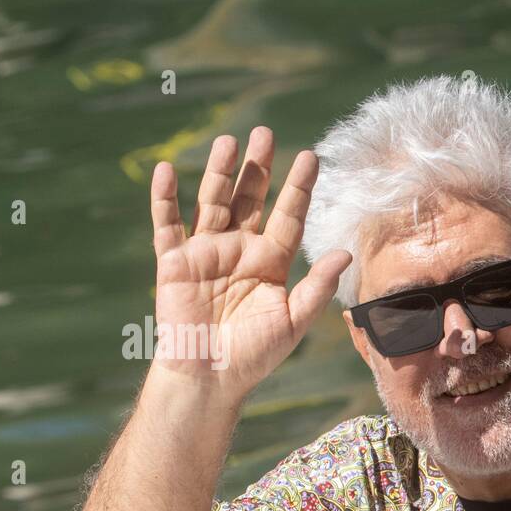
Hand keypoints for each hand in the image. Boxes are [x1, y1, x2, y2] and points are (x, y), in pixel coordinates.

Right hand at [150, 126, 351, 404]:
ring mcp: (206, 252)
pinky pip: (167, 224)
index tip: (311, 156)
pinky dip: (165, 198)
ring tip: (229, 141)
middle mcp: (239, 250)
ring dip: (219, 172)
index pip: (288, 217)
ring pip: (213, 202)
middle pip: (250, 199)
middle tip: (265, 133)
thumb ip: (317, 286)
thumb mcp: (293, 320)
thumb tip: (345, 251)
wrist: (210, 377)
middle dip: (258, 167)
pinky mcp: (174, 262)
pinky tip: (168, 170)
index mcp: (271, 263)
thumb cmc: (255, 354)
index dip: (299, 188)